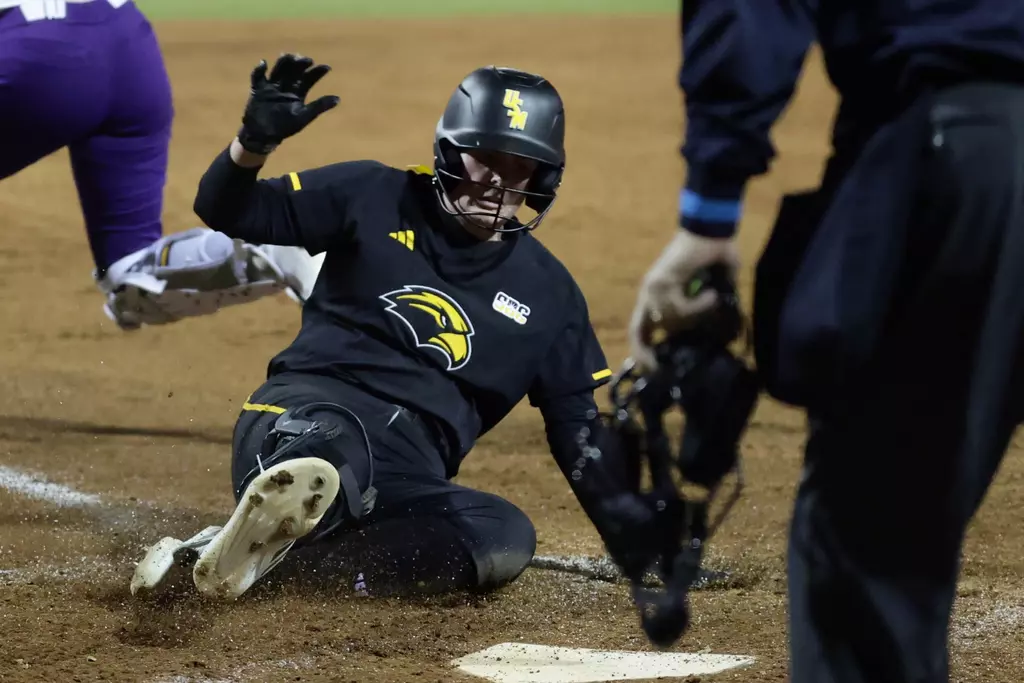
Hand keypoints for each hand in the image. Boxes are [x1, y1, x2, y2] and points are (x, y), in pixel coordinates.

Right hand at [237, 53, 339, 154]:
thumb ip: (319, 106)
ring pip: (278, 70)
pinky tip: (263, 63)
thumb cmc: (285, 127)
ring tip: (290, 56)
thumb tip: (338, 99)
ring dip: (284, 62)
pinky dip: (259, 70)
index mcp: (298, 93)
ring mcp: (272, 86)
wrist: (264, 135)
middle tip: (307, 60)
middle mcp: (286, 86)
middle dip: (300, 64)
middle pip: (294, 71)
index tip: (326, 68)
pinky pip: (258, 77)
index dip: (317, 73)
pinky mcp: (259, 89)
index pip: (309, 79)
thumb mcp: (304, 116)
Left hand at [628, 229, 739, 372]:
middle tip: (662, 366)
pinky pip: (679, 307)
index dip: (642, 351)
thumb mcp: (709, 291)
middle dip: (648, 354)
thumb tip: (717, 336)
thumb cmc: (712, 256)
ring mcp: (653, 286)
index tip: (654, 369)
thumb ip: (706, 311)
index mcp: (656, 297)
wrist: (711, 228)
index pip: (639, 329)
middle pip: (639, 331)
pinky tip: (711, 293)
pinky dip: (698, 305)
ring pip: (667, 320)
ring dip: (694, 316)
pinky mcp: (662, 279)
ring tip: (712, 299)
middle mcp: (649, 293)